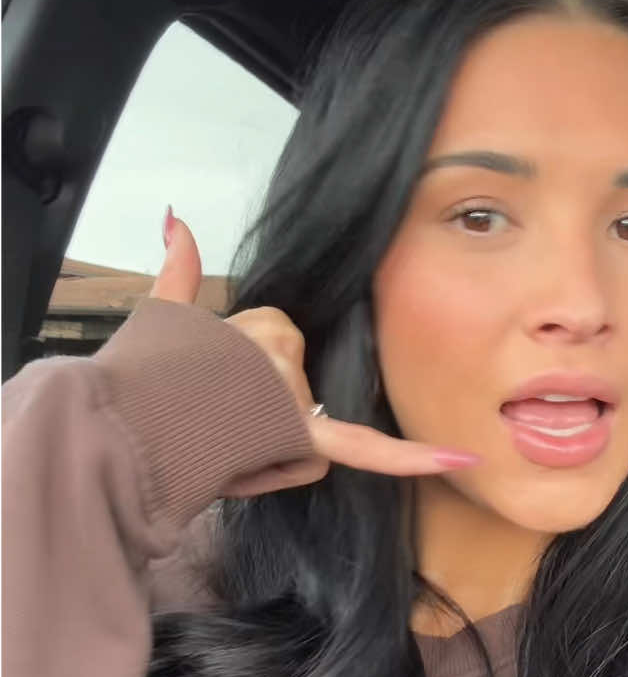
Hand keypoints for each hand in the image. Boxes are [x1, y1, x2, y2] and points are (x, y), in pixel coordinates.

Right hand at [148, 208, 479, 497]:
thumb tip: (176, 219)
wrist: (120, 436)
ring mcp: (292, 399)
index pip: (283, 345)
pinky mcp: (302, 442)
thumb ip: (179, 268)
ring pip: (310, 428)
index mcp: (262, 324)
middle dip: (263, 410)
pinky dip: (411, 458)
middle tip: (210, 417)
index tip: (209, 381)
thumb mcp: (160, 315)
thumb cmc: (137, 383)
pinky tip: (458, 455)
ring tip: (221, 443)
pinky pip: (369, 450)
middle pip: (297, 387)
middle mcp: (283, 357)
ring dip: (273, 444)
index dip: (249, 372)